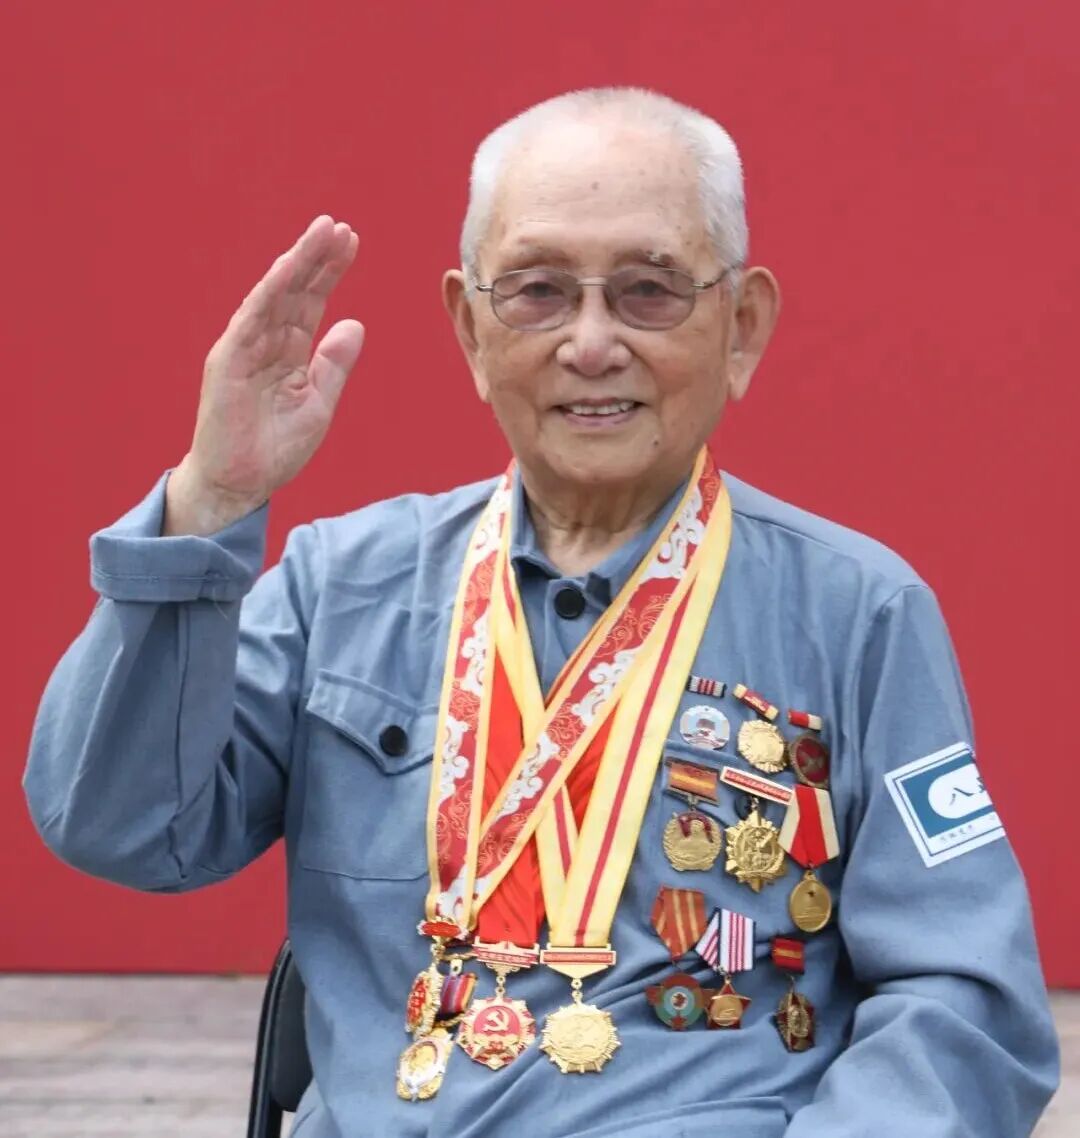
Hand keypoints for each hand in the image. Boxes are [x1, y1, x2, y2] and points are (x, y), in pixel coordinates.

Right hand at [164, 215, 362, 534]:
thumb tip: (355, 323)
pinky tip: (289, 268)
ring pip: (274, 296)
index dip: (330, 272)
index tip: (351, 242)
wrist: (241, 484)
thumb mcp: (318, 403)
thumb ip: (334, 364)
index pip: (311, 302)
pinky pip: (251, 319)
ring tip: (322, 232)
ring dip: (297, 262)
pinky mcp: (227, 360)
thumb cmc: (275, 449)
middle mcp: (266, 343)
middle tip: (340, 226)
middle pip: (295, 290)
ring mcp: (244, 348)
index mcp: (289, 352)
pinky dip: (270, 292)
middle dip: (317, 257)